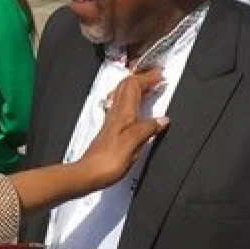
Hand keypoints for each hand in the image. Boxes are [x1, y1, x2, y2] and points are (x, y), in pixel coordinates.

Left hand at [77, 68, 169, 190]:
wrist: (88, 174)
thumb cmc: (108, 161)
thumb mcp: (133, 144)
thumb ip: (147, 129)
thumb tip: (162, 119)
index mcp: (123, 114)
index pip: (133, 86)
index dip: (147, 78)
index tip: (160, 74)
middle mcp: (115, 115)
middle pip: (126, 87)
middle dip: (141, 78)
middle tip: (155, 77)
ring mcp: (111, 122)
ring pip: (122, 96)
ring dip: (136, 87)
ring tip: (148, 87)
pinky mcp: (110, 132)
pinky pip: (122, 108)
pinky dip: (132, 101)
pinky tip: (135, 109)